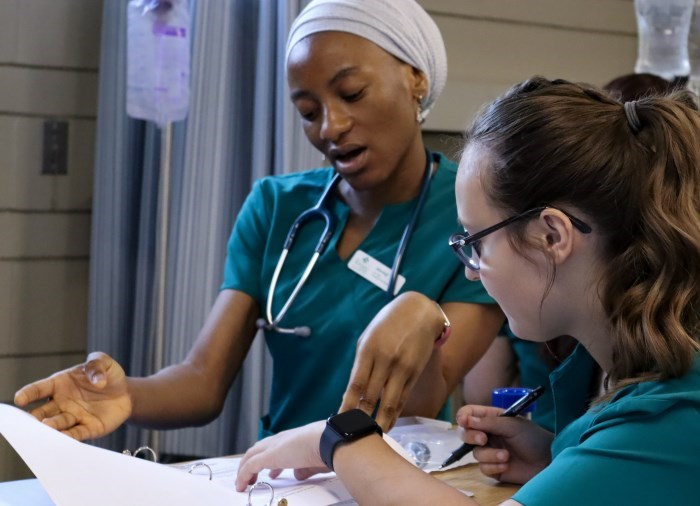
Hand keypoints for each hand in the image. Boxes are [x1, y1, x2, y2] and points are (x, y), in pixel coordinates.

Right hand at [14, 352, 131, 440]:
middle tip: (32, 419)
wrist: (125, 392)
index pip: (39, 389)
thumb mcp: (104, 362)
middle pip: (43, 411)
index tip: (20, 399)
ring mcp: (74, 416)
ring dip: (52, 426)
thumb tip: (98, 381)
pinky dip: (70, 437)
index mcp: (60, 384)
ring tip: (48, 426)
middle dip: (36, 416)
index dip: (28, 393)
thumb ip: (97, 365)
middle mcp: (62, 403)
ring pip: (58, 424)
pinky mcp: (88, 428)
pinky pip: (76, 433)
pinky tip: (64, 438)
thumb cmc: (108, 375)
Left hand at [235, 420, 326, 491]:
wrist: (328, 440)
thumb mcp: (315, 462)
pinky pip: (249, 466)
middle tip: (252, 478)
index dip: (271, 460)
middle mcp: (281, 440)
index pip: (275, 447)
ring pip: (251, 455)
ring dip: (245, 469)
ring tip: (242, 484)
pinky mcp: (268, 456)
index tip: (272, 473)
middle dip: (253, 463)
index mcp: (293, 439)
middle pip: (259, 449)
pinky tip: (241, 486)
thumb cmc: (327, 449)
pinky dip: (243, 476)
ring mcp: (273, 446)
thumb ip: (305, 469)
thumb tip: (297, 475)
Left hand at [339, 292, 443, 429]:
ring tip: (372, 436)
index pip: (356, 385)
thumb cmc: (387, 325)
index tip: (340, 422)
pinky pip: (403, 398)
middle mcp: (386, 360)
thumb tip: (353, 393)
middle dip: (362, 418)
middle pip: (372, 397)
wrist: (419, 312)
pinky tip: (388, 423)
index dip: (348, 406)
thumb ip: (361, 364)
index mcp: (368, 350)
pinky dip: (395, 413)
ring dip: (381, 422)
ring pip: (390, 402)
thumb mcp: (368, 338)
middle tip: (353, 435)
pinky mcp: (415, 373)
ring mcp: (402, 368)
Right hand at [456, 404, 552, 483]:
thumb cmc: (533, 437)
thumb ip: (488, 422)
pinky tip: (507, 465)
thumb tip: (466, 420)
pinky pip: (483, 468)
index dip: (463, 417)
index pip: (469, 414)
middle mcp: (488, 435)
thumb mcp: (512, 425)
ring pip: (475, 453)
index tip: (464, 422)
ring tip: (506, 456)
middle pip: (466, 434)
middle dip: (472, 436)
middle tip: (483, 439)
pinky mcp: (493, 469)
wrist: (548, 461)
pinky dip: (493, 467)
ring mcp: (490, 452)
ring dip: (490, 455)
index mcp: (491, 419)